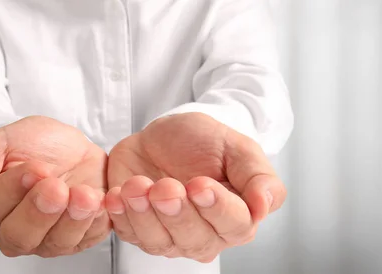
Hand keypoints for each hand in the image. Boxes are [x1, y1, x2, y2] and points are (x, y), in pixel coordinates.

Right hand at [0, 116, 110, 257]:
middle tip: (54, 184)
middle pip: (17, 237)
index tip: (31, 167)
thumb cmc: (30, 146)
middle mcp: (10, 231)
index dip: (8, 191)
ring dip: (70, 219)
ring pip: (52, 244)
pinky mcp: (77, 239)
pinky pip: (85, 239)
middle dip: (38, 211)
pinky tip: (97, 200)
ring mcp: (45, 239)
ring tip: (83, 194)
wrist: (70, 147)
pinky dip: (93, 222)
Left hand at [105, 112, 285, 261]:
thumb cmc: (204, 142)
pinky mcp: (138, 228)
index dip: (216, 207)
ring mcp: (169, 236)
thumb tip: (265, 204)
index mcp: (237, 217)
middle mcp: (205, 235)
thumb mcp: (237, 147)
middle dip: (177, 212)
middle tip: (165, 185)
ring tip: (136, 186)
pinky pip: (128, 233)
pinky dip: (120, 215)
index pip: (233, 225)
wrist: (165, 136)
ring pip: (158, 242)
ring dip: (144, 215)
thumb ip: (258, 176)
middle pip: (194, 239)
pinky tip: (116, 194)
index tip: (200, 184)